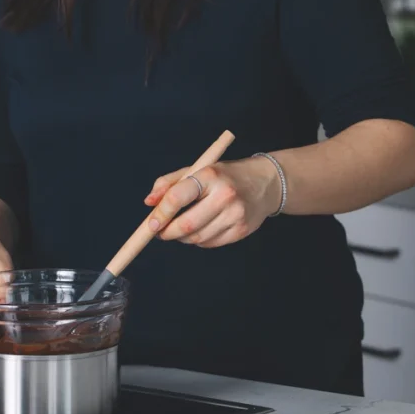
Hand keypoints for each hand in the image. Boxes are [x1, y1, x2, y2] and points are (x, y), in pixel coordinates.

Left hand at [143, 157, 281, 248]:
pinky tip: (199, 230)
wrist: (265, 183)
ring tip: (180, 229)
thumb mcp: (198, 169)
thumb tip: (149, 202)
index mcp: (210, 175)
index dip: (161, 213)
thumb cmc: (225, 175)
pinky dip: (199, 241)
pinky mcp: (241, 230)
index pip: (178, 197)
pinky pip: (210, 243)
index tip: (151, 223)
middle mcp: (225, 195)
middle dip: (168, 232)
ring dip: (182, 238)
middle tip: (160, 232)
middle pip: (187, 224)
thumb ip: (170, 183)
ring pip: (197, 238)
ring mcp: (235, 215)